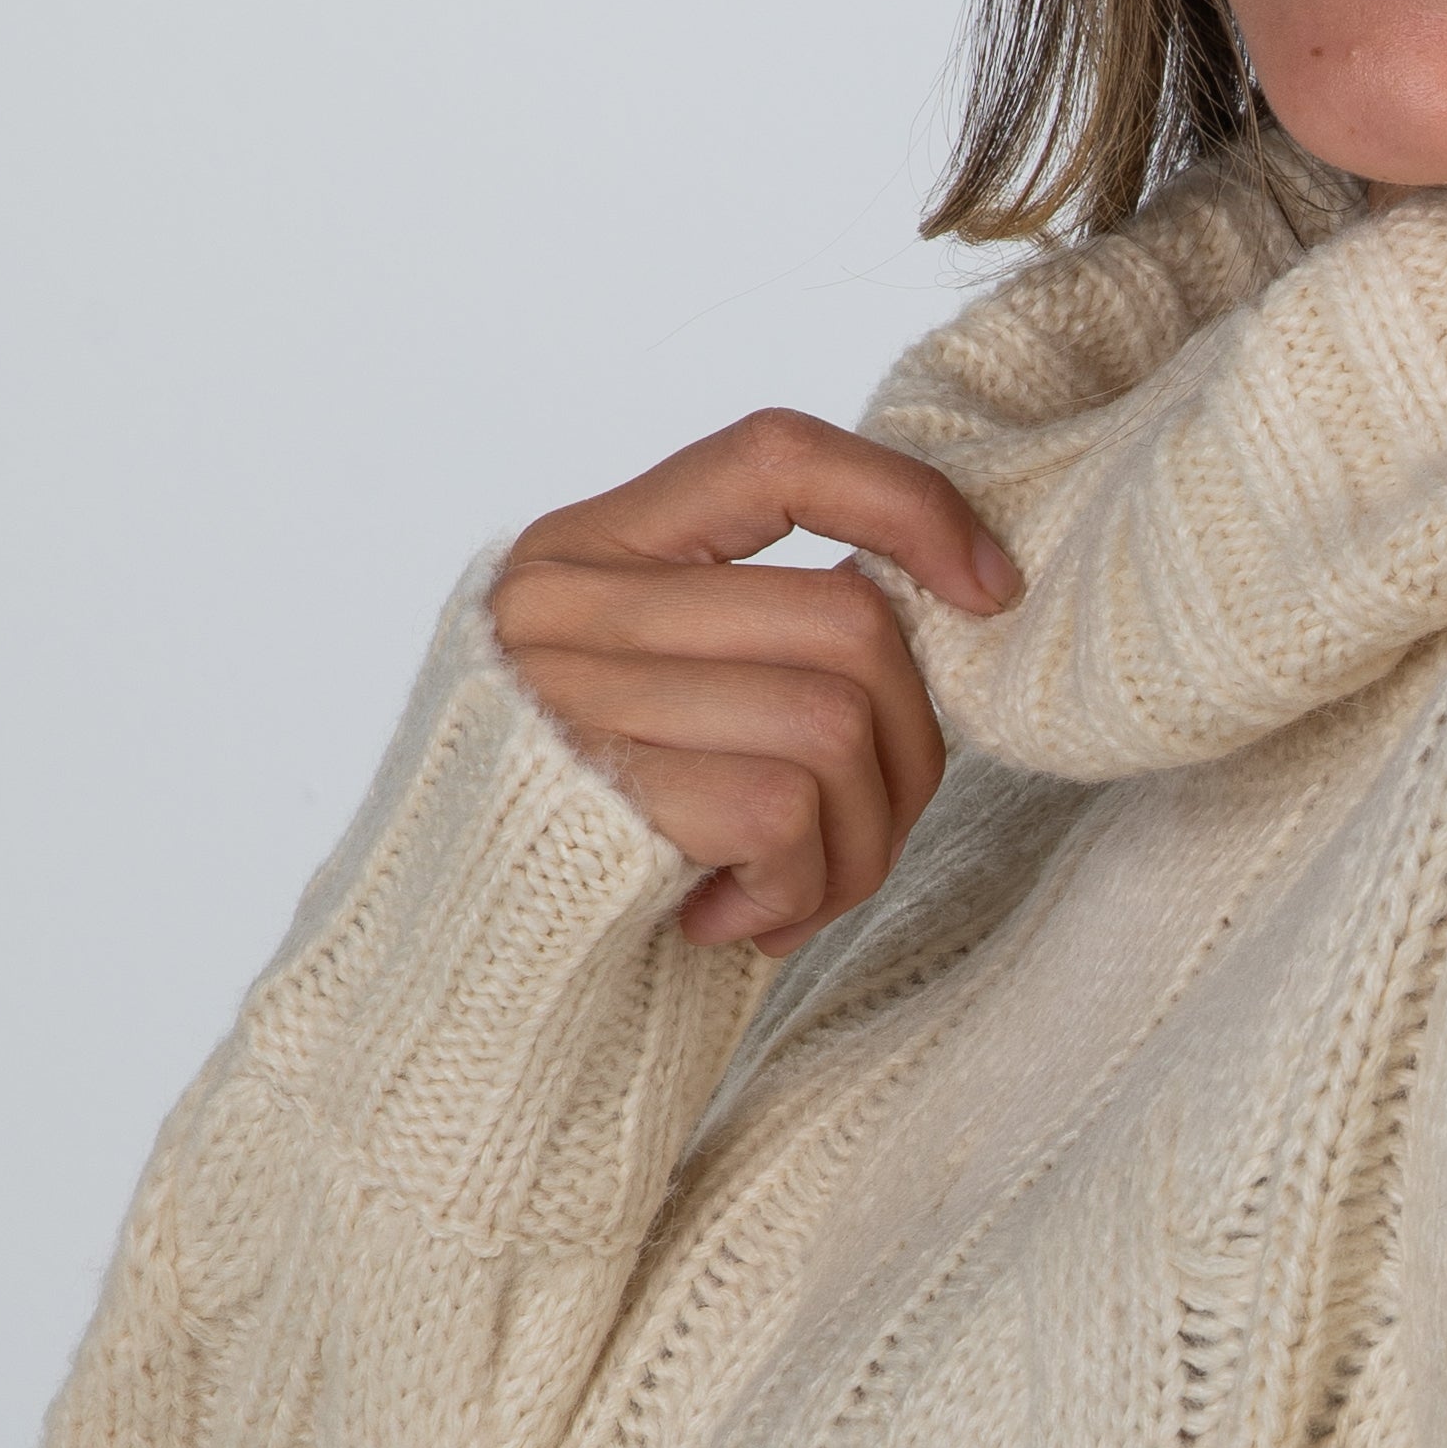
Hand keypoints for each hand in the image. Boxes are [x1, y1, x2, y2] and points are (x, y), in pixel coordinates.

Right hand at [491, 411, 1019, 951]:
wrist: (453, 990)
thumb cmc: (593, 850)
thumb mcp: (655, 701)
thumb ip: (756, 632)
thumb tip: (945, 603)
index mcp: (584, 550)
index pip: (776, 457)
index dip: (908, 505)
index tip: (992, 591)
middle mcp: (563, 603)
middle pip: (849, 619)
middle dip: (909, 756)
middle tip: (855, 842)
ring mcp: (569, 694)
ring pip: (838, 724)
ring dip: (856, 846)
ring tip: (791, 896)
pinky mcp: (594, 794)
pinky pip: (785, 812)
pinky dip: (795, 891)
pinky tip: (732, 921)